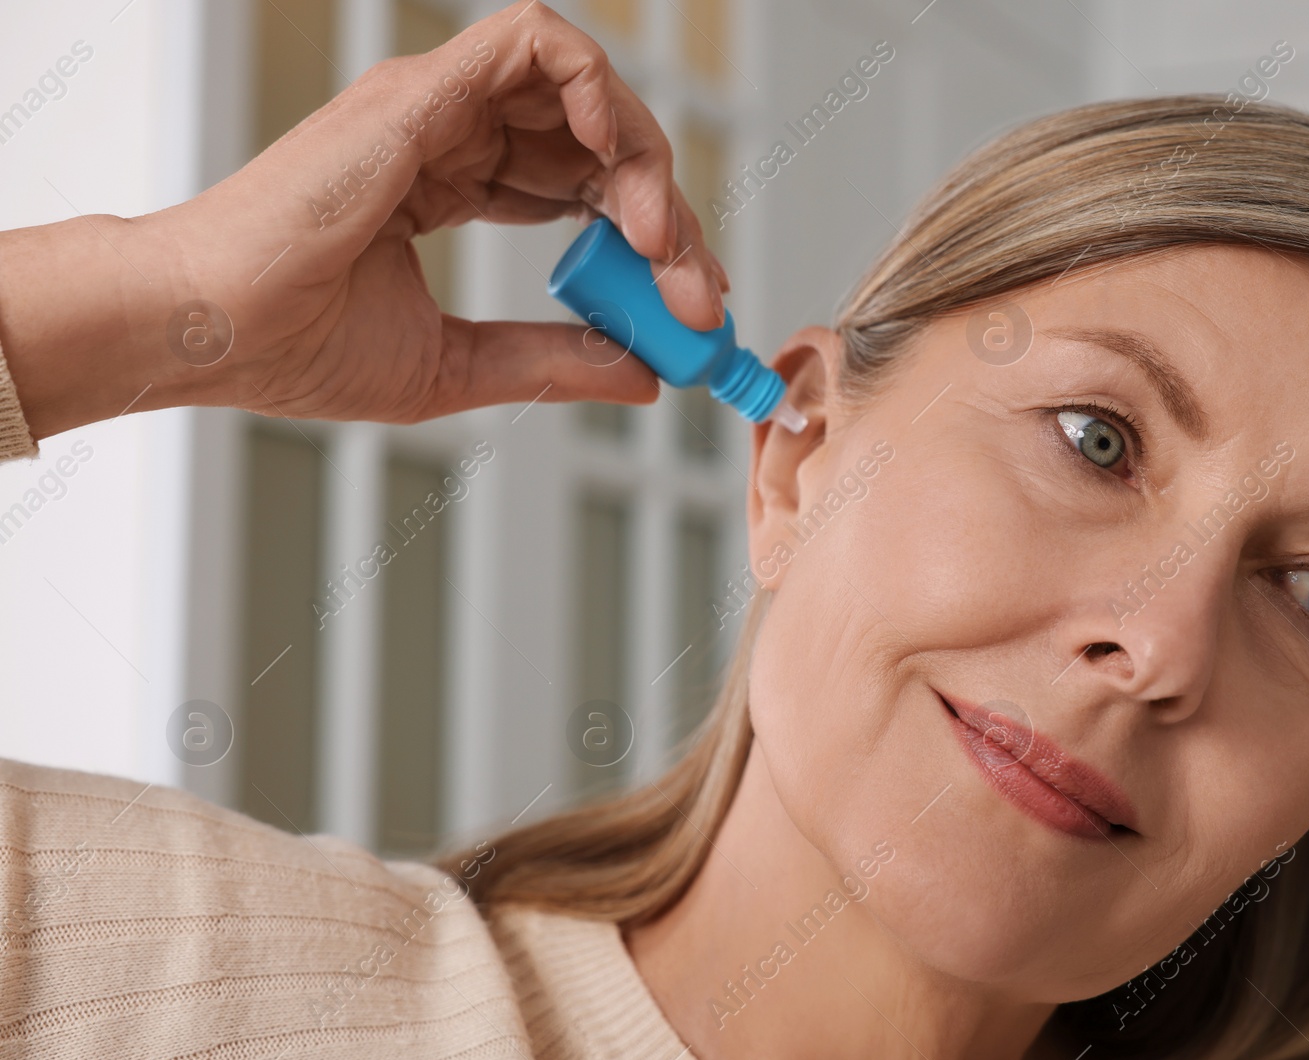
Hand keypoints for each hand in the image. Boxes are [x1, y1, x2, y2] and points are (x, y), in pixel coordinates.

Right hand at [0, 0, 728, 438]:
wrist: (218, 332)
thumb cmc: (301, 348)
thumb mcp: (459, 366)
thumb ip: (553, 360)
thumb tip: (645, 372)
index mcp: (447, 183)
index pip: (577, 187)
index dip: (646, 236)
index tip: (690, 304)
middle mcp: (449, 135)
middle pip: (594, 141)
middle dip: (664, 211)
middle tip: (696, 289)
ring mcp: (437, 107)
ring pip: (582, 92)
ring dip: (642, 162)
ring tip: (659, 242)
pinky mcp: (424, 91)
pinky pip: (538, 43)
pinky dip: (596, 90)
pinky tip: (619, 168)